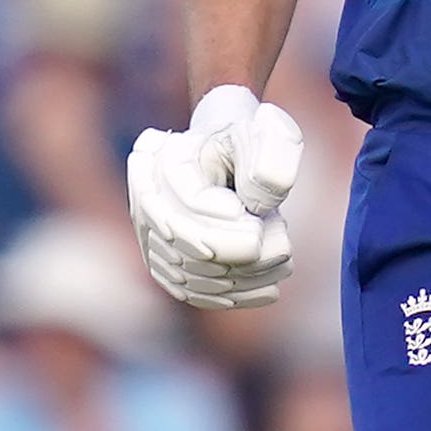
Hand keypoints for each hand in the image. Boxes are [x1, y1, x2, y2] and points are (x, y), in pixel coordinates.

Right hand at [126, 84, 301, 308]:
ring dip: (247, 275)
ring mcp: (152, 240)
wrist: (229, 153)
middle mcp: (146, 204)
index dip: (226, 225)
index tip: (261, 220)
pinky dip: (237, 296)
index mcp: (160, 160)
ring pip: (195, 276)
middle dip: (243, 254)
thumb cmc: (251, 141)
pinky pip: (196, 294)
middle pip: (189, 247)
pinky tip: (270, 288)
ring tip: (284, 255)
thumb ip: (269, 161)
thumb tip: (255, 208)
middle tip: (284, 243)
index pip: (187, 207)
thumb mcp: (269, 133)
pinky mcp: (168, 268)